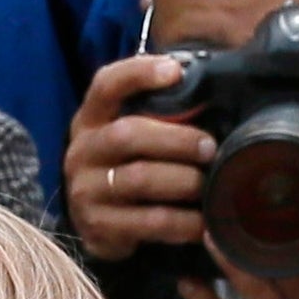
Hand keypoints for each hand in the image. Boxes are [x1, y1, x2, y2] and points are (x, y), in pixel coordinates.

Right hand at [64, 52, 206, 262]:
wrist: (98, 223)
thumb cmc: (129, 166)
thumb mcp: (134, 134)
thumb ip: (160, 114)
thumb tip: (216, 94)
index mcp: (91, 119)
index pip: (107, 84)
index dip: (139, 73)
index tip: (177, 71)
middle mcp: (83, 151)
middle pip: (128, 135)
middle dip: (176, 140)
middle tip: (210, 148)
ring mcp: (86, 191)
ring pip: (140, 179)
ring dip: (182, 181)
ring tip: (209, 185)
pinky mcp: (99, 228)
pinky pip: (148, 222)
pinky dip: (182, 222)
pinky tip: (203, 224)